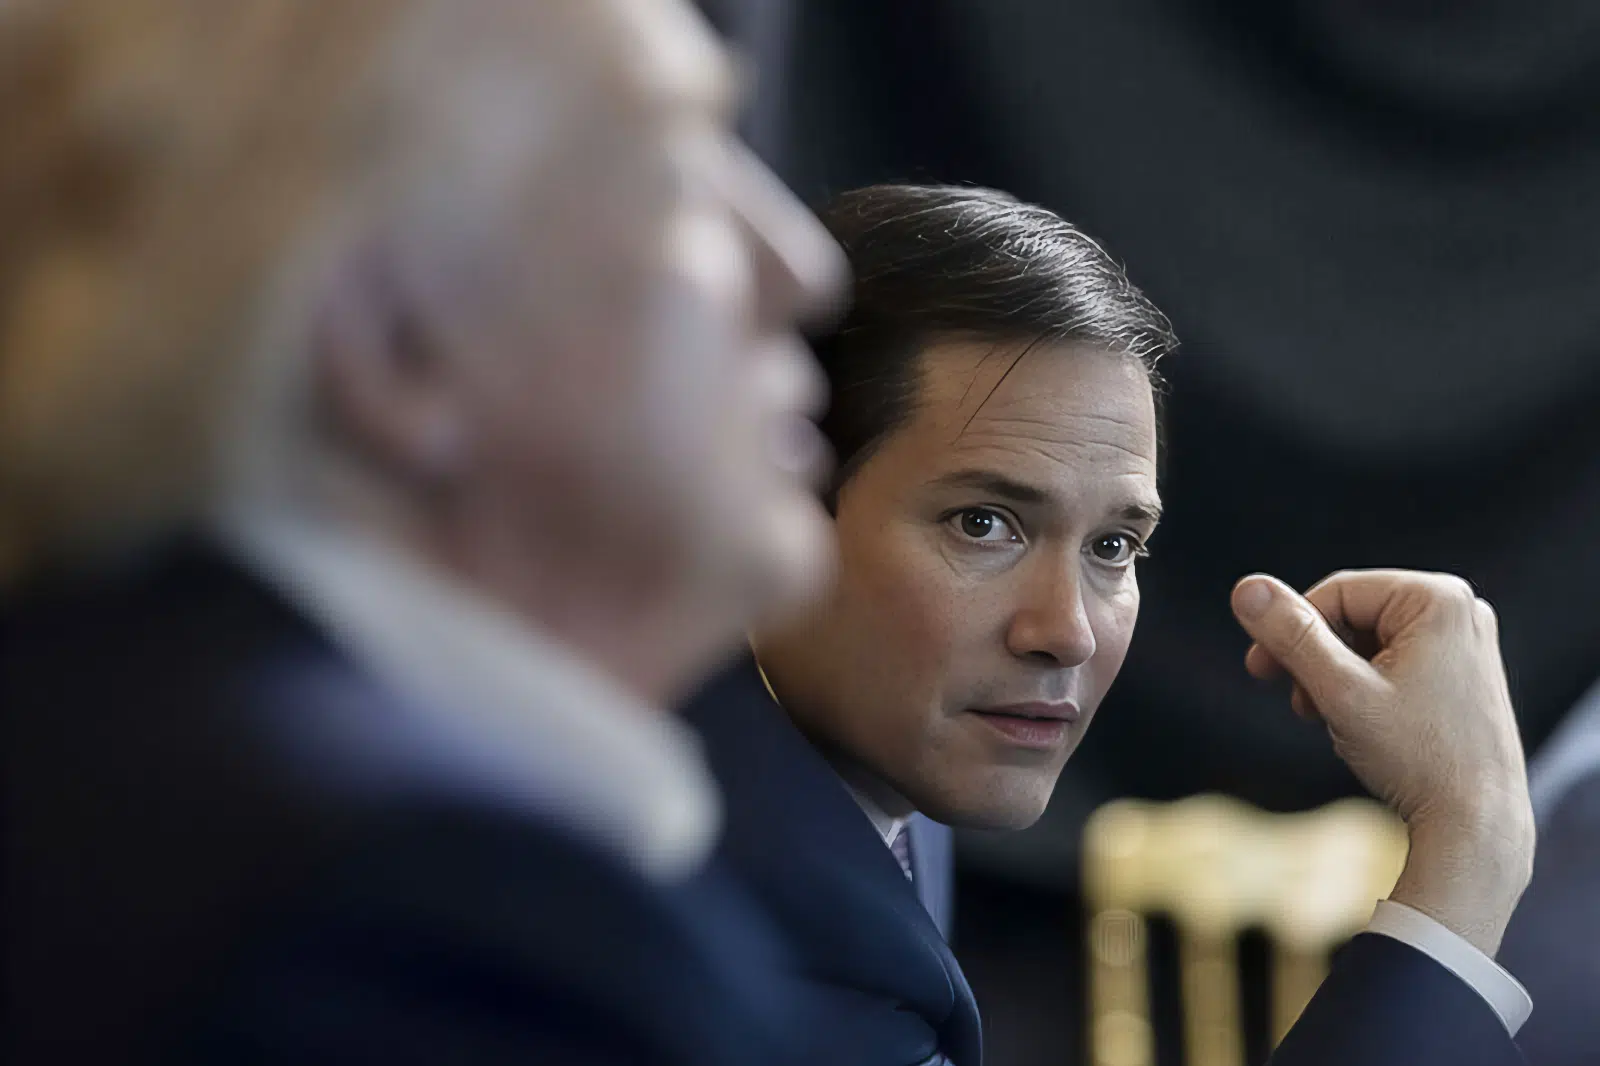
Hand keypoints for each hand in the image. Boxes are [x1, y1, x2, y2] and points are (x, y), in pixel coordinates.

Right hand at [1230, 569, 1534, 955]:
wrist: (1477, 824)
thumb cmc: (1419, 758)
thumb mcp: (1340, 691)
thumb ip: (1292, 636)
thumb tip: (1247, 589)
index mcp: (1438, 599)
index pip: (1336, 593)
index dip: (1291, 629)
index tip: (1260, 670)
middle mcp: (1460, 610)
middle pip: (1354, 615)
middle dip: (1317, 658)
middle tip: (1299, 702)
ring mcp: (1466, 642)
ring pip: (1370, 640)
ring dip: (1336, 676)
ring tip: (1331, 718)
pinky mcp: (1463, 673)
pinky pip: (1395, 661)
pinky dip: (1364, 687)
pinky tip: (1359, 724)